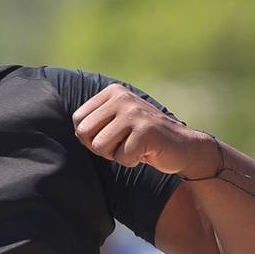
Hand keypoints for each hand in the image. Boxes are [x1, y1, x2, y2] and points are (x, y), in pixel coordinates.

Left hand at [72, 83, 213, 173]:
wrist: (183, 146)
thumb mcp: (117, 122)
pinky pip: (122, 157)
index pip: (78, 120)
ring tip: (134, 146)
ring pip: (100, 146)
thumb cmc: (143, 138)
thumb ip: (95, 121)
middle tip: (122, 144)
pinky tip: (146, 152)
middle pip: (84, 133)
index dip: (90, 137)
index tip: (111, 137)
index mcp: (112, 92)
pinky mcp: (146, 131)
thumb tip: (72, 129)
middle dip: (100, 148)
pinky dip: (132, 161)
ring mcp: (135, 113)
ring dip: (116, 155)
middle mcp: (122, 98)